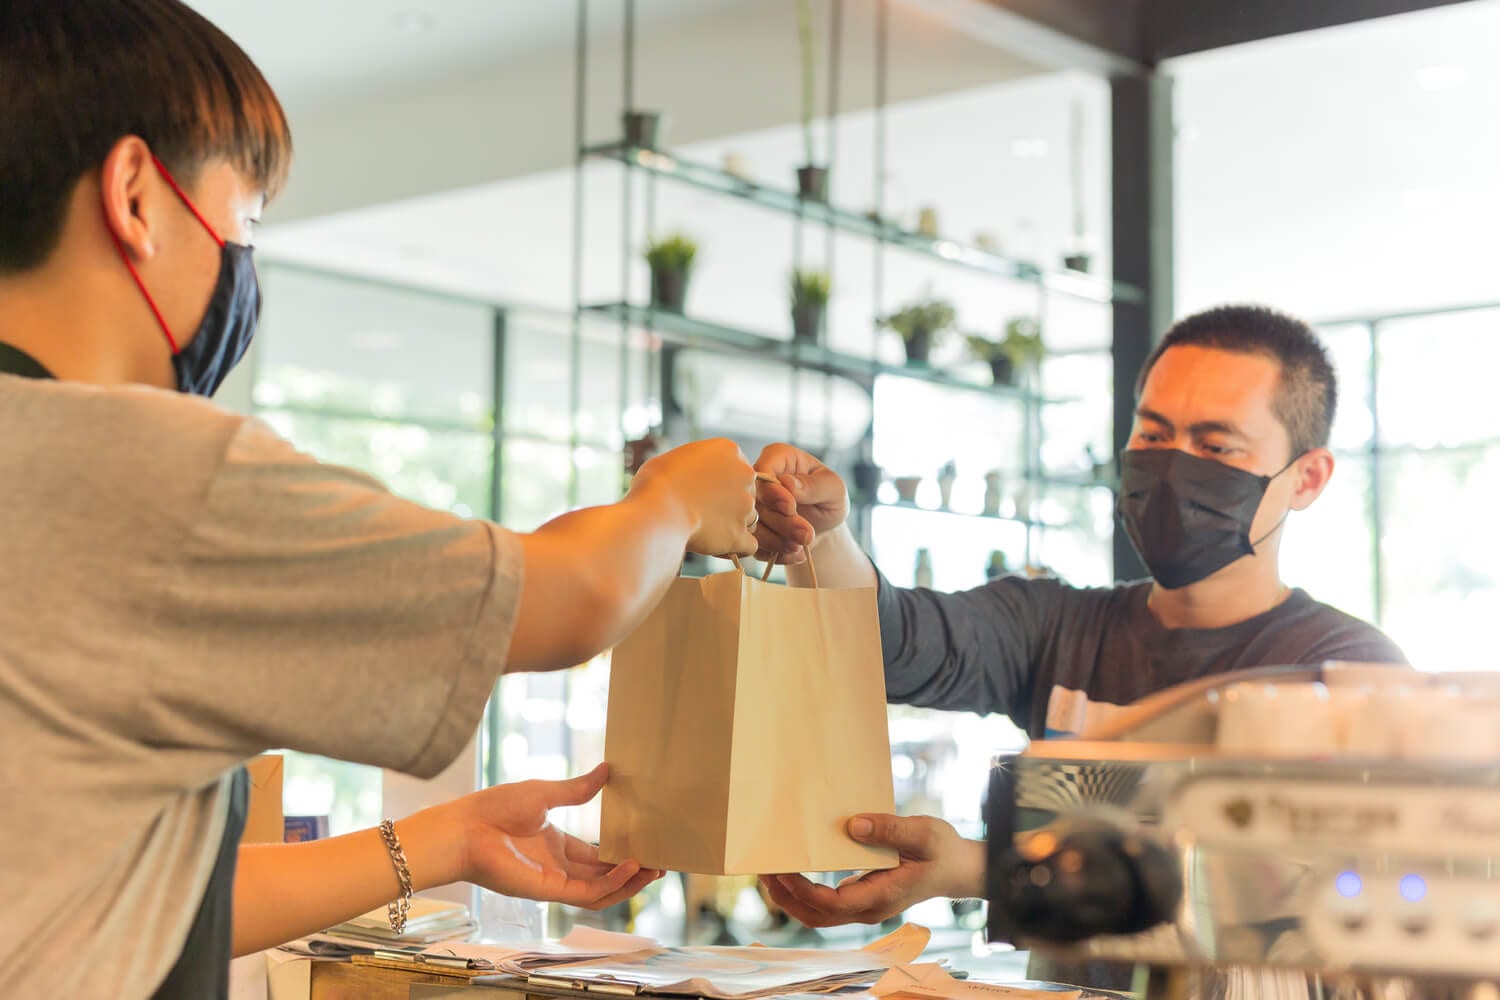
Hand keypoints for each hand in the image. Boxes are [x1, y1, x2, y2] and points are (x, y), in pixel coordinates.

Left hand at [444, 764, 663, 909]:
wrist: (465, 828)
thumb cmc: (495, 808)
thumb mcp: (545, 793)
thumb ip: (578, 789)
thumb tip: (606, 769)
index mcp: (555, 844)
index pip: (596, 856)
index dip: (622, 855)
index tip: (646, 847)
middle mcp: (558, 866)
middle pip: (604, 876)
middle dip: (633, 873)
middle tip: (661, 863)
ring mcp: (554, 881)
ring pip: (601, 891)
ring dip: (629, 883)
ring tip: (654, 870)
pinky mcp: (548, 891)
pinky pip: (587, 892)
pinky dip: (611, 883)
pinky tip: (630, 867)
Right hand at [632, 438, 756, 557]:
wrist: (657, 509)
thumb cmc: (657, 482)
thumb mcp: (675, 458)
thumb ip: (694, 465)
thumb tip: (689, 475)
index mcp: (729, 450)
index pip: (735, 468)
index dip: (720, 483)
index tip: (703, 492)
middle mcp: (745, 475)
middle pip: (745, 492)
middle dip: (730, 503)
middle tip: (704, 512)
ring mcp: (746, 505)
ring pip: (749, 518)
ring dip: (733, 525)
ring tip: (707, 530)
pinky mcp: (741, 533)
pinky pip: (749, 545)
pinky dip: (737, 547)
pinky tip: (719, 546)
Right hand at [752, 444, 849, 564]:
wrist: (824, 527)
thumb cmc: (830, 498)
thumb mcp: (833, 488)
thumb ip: (814, 485)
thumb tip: (787, 483)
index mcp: (778, 457)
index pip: (762, 470)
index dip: (772, 491)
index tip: (791, 507)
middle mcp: (758, 479)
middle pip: (755, 502)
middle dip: (781, 522)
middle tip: (806, 535)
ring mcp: (751, 506)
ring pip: (751, 526)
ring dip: (777, 541)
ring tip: (802, 546)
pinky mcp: (749, 530)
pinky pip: (753, 545)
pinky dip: (774, 553)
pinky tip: (795, 553)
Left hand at [759, 815, 976, 926]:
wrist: (960, 869)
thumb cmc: (942, 851)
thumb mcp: (923, 834)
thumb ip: (889, 830)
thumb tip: (854, 825)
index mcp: (880, 896)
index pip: (831, 904)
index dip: (802, 890)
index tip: (781, 869)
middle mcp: (868, 909)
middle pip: (816, 915)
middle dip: (786, 896)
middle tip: (762, 869)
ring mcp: (865, 907)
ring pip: (818, 915)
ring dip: (791, 898)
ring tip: (769, 872)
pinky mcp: (863, 899)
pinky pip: (827, 905)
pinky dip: (805, 894)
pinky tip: (794, 871)